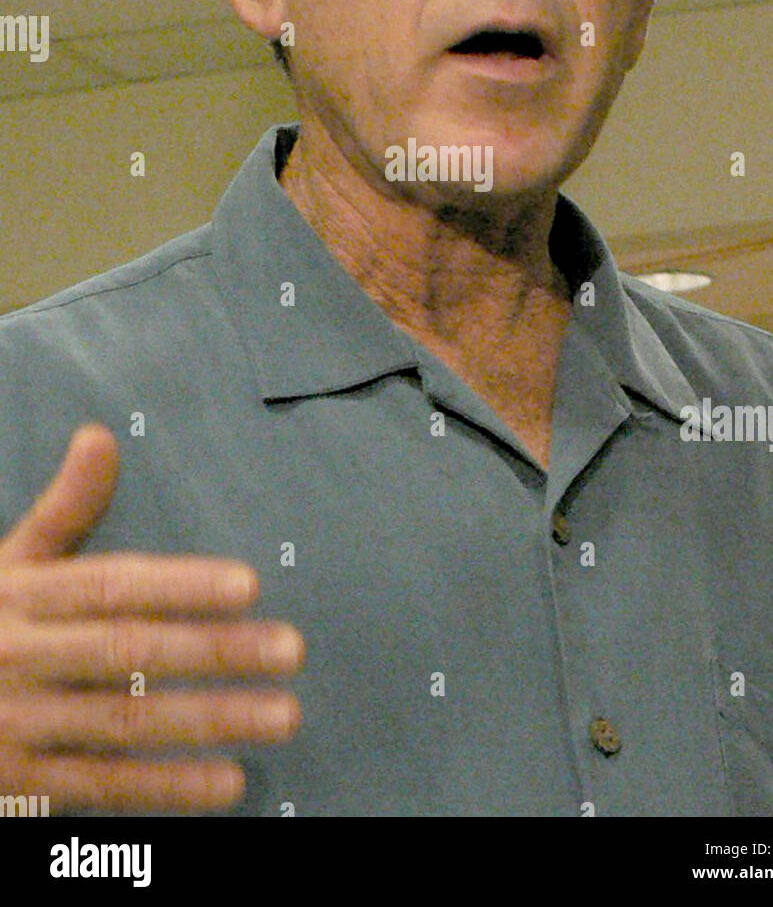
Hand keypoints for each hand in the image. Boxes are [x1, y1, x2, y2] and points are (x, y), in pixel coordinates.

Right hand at [0, 423, 302, 811]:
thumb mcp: (5, 566)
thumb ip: (60, 510)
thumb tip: (100, 436)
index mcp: (20, 598)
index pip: (110, 587)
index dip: (180, 585)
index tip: (249, 585)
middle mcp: (18, 658)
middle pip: (128, 653)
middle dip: (214, 652)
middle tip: (290, 650)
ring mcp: (17, 727)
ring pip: (126, 723)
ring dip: (209, 721)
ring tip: (283, 714)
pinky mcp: (21, 786)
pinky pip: (102, 787)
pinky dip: (167, 789)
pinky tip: (229, 780)